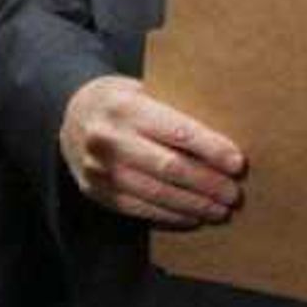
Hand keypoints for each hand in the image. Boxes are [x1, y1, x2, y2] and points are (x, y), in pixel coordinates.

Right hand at [60, 76, 242, 226]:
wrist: (70, 116)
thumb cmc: (121, 101)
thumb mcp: (142, 90)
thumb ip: (173, 109)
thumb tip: (226, 131)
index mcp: (126, 107)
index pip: (178, 131)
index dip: (211, 149)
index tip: (237, 163)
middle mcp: (110, 139)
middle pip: (170, 168)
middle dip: (207, 183)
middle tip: (234, 193)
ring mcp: (100, 169)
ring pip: (156, 194)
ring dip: (194, 205)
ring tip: (220, 210)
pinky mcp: (97, 192)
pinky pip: (140, 209)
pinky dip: (171, 215)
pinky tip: (193, 216)